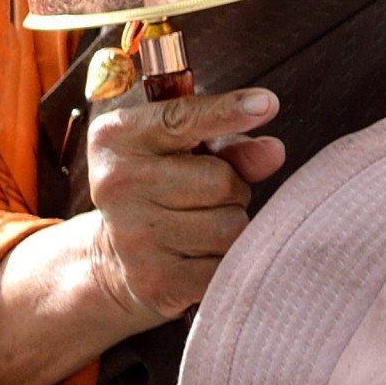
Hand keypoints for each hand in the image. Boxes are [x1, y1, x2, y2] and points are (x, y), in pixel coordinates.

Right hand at [80, 86, 285, 323]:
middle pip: (223, 181)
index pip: (182, 119)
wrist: (112, 257)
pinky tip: (197, 254)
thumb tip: (273, 152)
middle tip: (203, 195)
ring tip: (199, 224)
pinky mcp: (155, 281)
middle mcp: (116, 184)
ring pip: (231, 226)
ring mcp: (133, 236)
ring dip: (231, 224)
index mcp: (117, 138)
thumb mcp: (188, 151)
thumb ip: (233, 145)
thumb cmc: (164, 187)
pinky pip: (228, 265)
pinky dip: (226, 260)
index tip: (268, 103)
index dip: (228, 112)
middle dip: (231, 187)